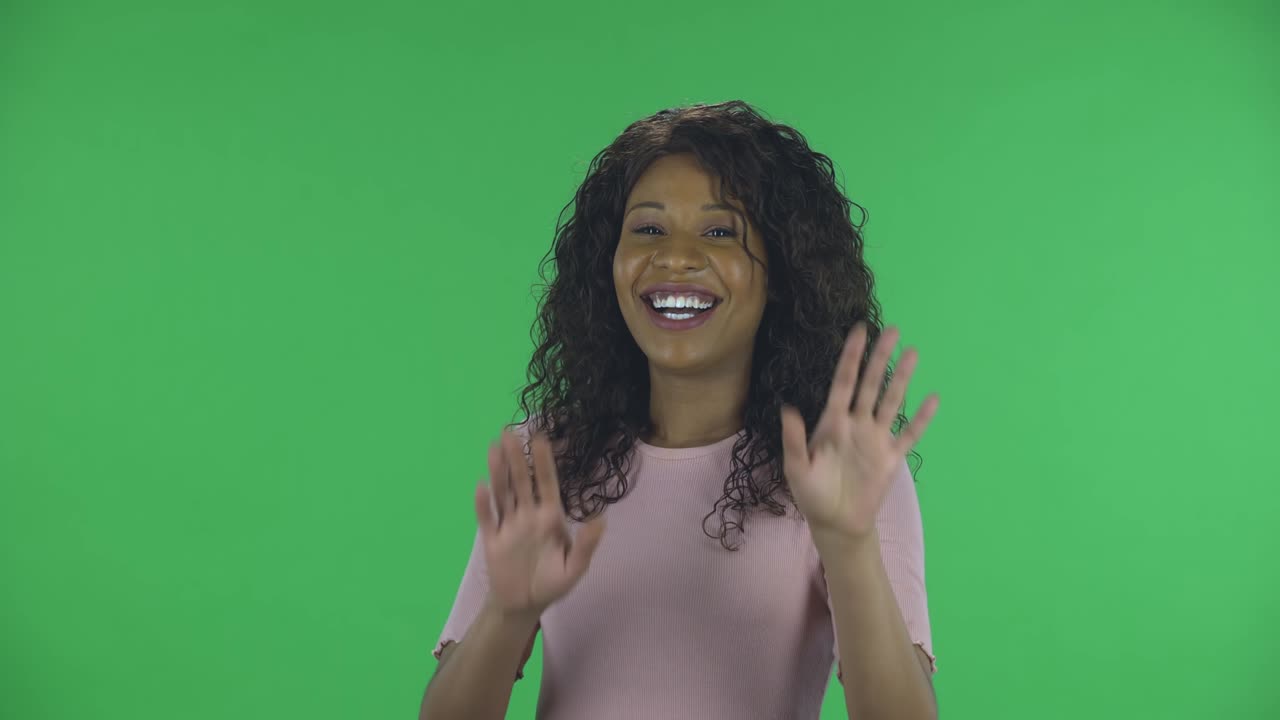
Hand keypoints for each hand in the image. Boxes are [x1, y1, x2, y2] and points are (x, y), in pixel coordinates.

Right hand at [474, 429, 606, 617]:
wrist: (525, 605)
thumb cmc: (552, 584)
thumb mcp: (575, 568)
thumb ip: (586, 545)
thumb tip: (601, 519)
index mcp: (550, 517)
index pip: (547, 484)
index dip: (544, 462)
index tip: (541, 438)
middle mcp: (528, 515)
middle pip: (522, 481)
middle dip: (517, 458)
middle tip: (509, 431)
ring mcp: (509, 525)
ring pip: (503, 493)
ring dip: (498, 471)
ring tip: (493, 448)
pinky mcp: (492, 539)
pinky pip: (487, 519)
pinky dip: (483, 504)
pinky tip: (481, 487)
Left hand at [780, 323, 938, 546]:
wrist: (835, 522)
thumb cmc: (811, 494)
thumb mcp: (797, 468)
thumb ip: (794, 439)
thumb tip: (788, 409)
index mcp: (832, 421)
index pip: (844, 382)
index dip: (851, 357)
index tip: (859, 330)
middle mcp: (856, 424)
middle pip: (870, 384)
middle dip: (880, 358)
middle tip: (893, 330)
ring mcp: (876, 439)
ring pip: (891, 402)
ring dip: (902, 379)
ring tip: (913, 353)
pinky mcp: (891, 458)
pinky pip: (909, 435)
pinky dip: (921, 419)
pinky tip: (933, 399)